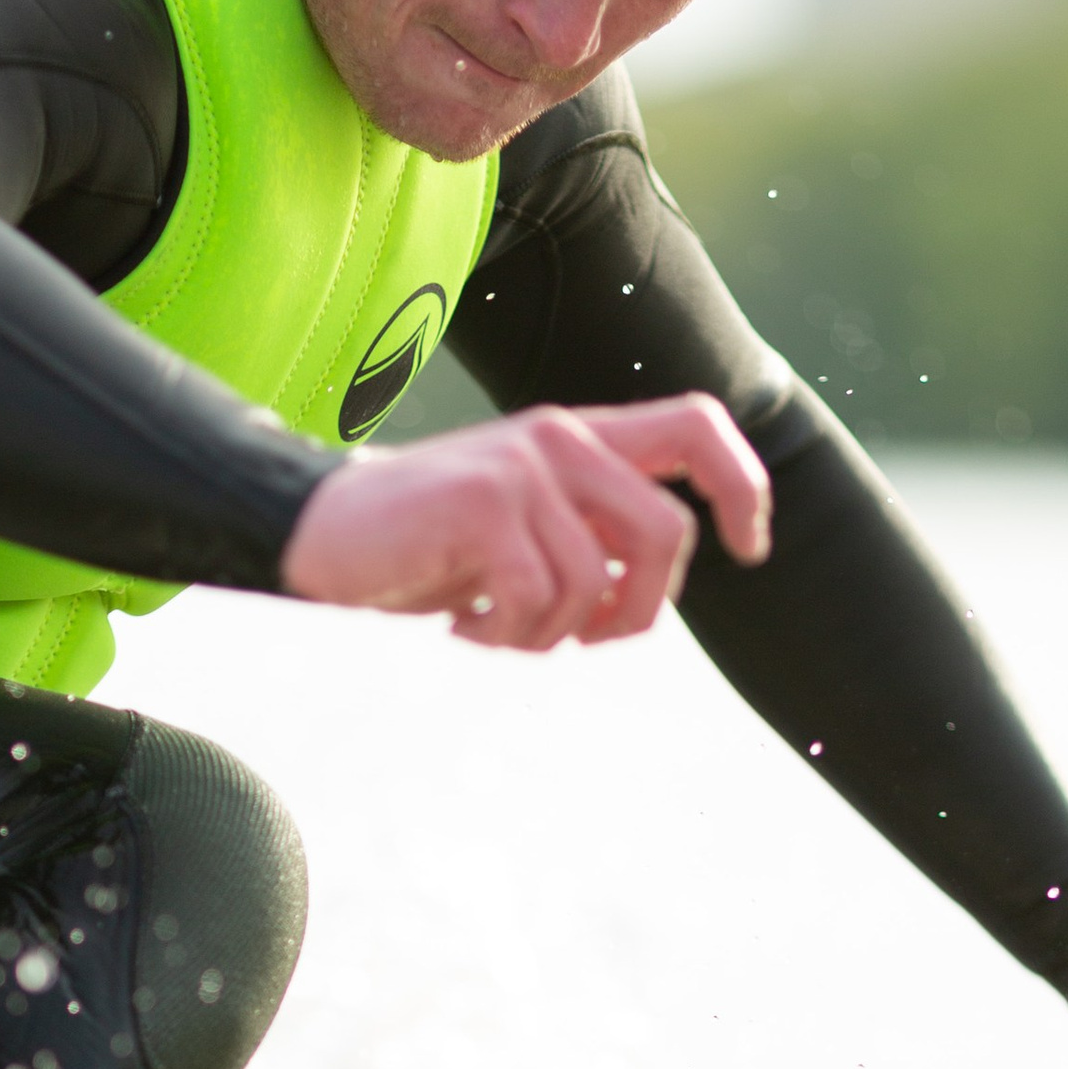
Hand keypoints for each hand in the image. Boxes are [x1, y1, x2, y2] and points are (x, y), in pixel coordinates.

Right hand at [281, 394, 770, 648]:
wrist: (320, 537)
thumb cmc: (425, 551)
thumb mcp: (524, 536)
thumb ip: (589, 538)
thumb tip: (646, 594)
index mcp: (581, 439)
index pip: (696, 428)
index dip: (741, 486)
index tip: (747, 548)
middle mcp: (560, 438)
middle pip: (666, 531)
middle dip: (639, 609)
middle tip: (583, 640)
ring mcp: (522, 465)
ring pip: (596, 581)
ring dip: (549, 635)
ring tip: (493, 630)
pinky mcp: (483, 502)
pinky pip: (536, 598)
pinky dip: (504, 637)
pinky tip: (463, 629)